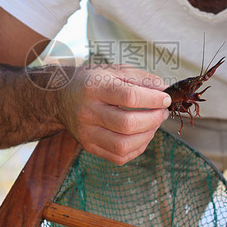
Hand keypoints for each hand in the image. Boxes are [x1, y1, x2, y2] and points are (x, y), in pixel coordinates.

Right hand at [57, 64, 171, 164]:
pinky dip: (137, 148)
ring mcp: (86, 132)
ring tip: (153, 124)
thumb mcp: (114, 70)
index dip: (153, 100)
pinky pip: (119, 156)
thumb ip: (141, 78)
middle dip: (153, 120)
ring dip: (147, 136)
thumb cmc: (92, 81)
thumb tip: (164, 90)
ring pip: (123, 145)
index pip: (129, 97)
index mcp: (94, 87)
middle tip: (161, 113)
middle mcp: (87, 111)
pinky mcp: (89, 146)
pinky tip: (141, 135)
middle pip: (127, 124)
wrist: (62, 96)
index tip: (164, 99)